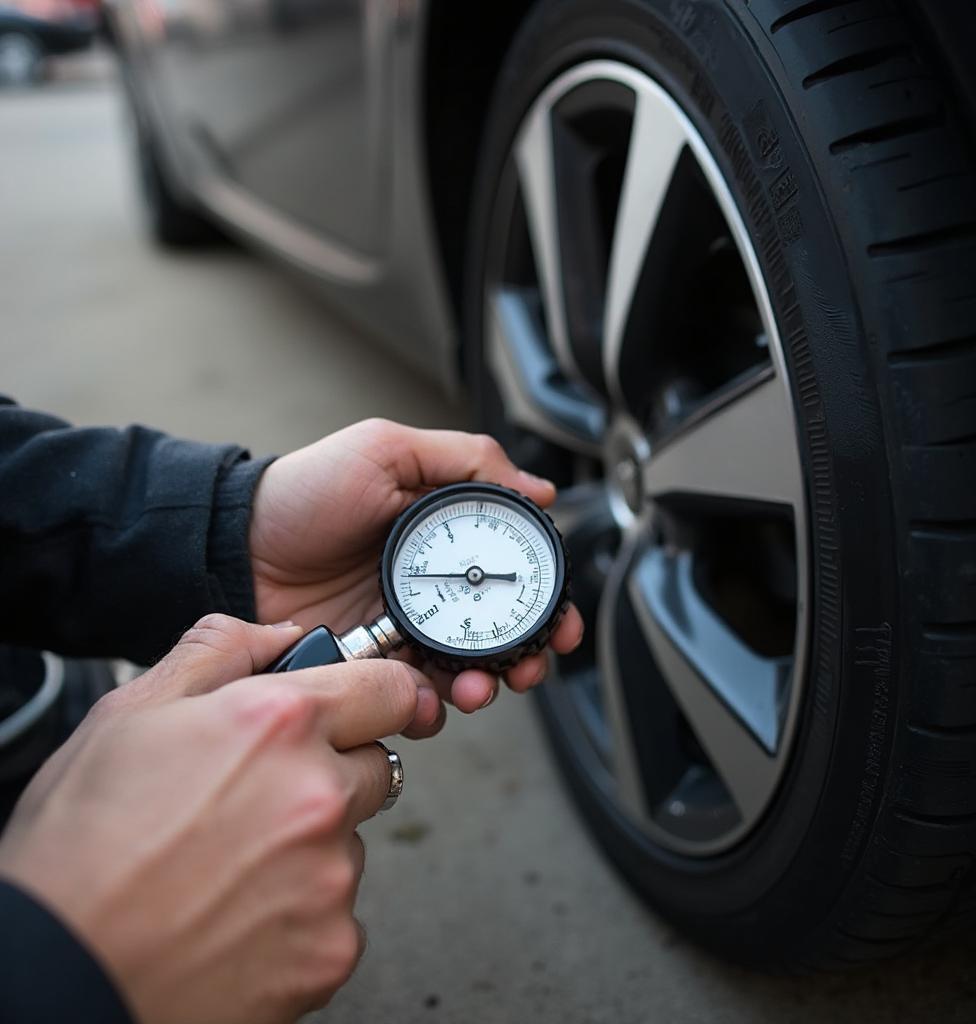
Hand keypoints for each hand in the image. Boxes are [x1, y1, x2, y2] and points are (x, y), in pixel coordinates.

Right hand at [0, 615, 424, 1023]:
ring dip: (312, 845)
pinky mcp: (331, 948)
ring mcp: (331, 877)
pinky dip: (301, 912)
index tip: (371, 707)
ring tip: (230, 865)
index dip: (379, 694)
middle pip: (374, 765)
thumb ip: (220, 651)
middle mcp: (319, 795)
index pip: (390, 689)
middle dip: (332, 771)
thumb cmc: (80, 848)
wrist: (57, 975)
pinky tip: (237, 914)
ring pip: (350, 841)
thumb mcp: (131, 714)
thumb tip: (281, 633)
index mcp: (280, 724)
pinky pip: (338, 912)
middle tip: (257, 798)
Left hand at [249, 419, 583, 732]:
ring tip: (479, 688)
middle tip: (530, 666)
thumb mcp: (385, 451)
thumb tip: (539, 489)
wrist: (233, 546)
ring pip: (464, 669)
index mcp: (444, 535)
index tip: (562, 622)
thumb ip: (465, 461)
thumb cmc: (302, 491)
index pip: (512, 570)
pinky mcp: (370, 663)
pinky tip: (426, 700)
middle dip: (526, 655)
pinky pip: (411, 694)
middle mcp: (431, 585)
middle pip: (499, 630)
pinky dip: (429, 705)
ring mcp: (403, 627)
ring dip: (485, 685)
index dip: (547, 599)